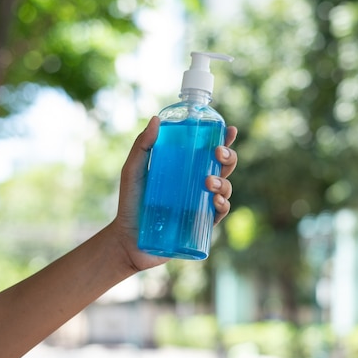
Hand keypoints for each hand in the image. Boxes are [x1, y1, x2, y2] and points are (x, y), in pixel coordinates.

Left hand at [112, 116, 238, 271]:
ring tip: (209, 182)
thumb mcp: (133, 170)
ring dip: (224, 182)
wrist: (127, 238)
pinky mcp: (202, 224)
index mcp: (186, 168)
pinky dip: (223, 204)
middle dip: (229, 157)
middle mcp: (198, 184)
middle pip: (224, 166)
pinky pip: (220, 212)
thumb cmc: (130, 202)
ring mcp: (202, 204)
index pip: (210, 151)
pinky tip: (216, 200)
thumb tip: (156, 119)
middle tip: (218, 152)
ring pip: (226, 188)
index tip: (229, 131)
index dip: (224, 140)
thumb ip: (142, 146)